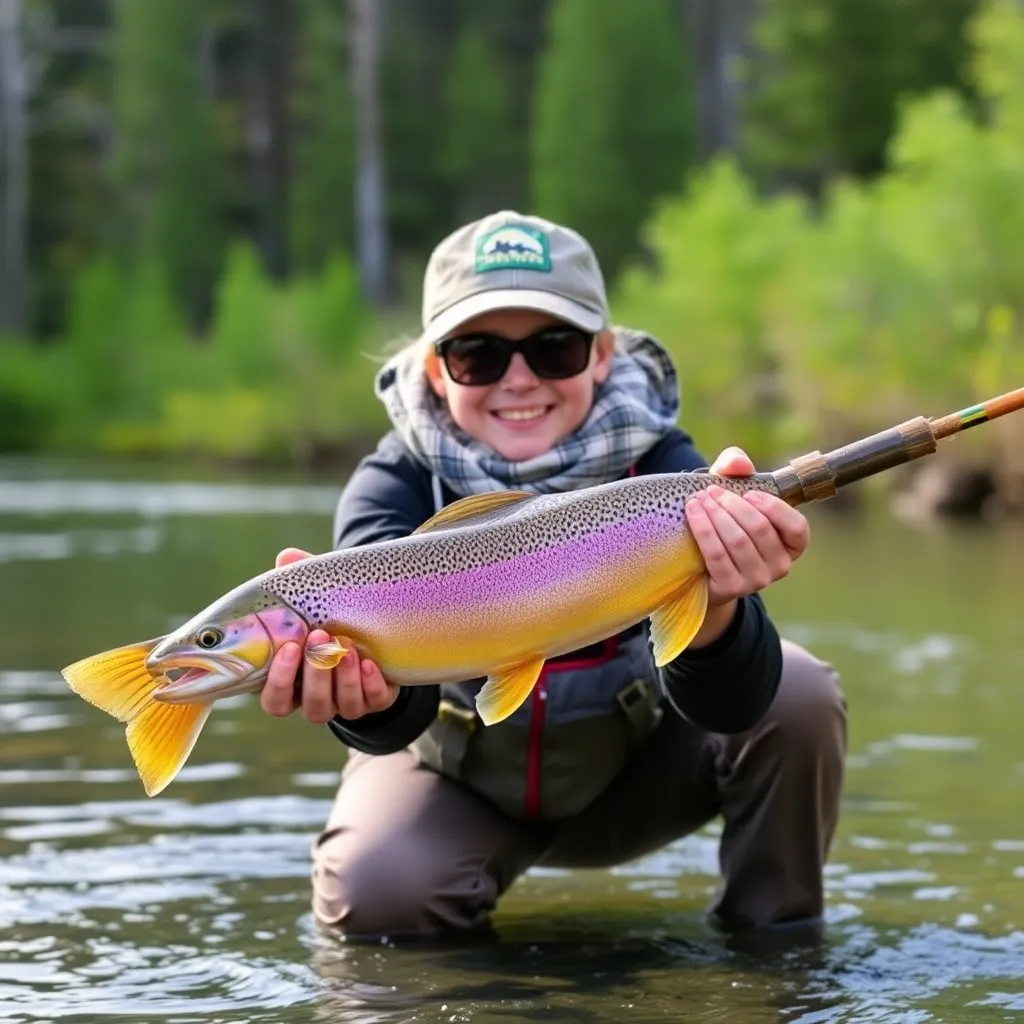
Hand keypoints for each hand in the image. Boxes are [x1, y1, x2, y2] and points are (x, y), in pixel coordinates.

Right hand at [260, 547, 399, 723]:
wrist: (375, 635)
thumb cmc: (332, 620)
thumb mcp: (316, 603)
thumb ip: (299, 585)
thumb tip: (286, 558)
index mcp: (294, 686)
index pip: (275, 700)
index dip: (280, 680)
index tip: (290, 646)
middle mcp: (318, 700)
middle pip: (312, 706)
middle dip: (316, 673)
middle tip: (320, 637)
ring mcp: (348, 703)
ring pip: (342, 707)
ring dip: (344, 679)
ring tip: (347, 648)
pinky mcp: (377, 700)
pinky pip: (374, 701)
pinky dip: (371, 685)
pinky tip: (371, 664)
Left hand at [684, 447, 809, 643]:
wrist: (701, 565)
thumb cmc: (725, 520)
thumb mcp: (733, 490)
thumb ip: (737, 466)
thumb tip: (739, 464)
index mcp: (792, 545)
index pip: (797, 527)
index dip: (774, 507)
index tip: (748, 493)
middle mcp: (780, 566)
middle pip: (760, 529)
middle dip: (732, 505)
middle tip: (711, 491)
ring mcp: (757, 580)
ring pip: (737, 540)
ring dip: (715, 515)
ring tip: (699, 499)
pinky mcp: (731, 588)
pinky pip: (717, 554)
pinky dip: (703, 529)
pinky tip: (693, 513)